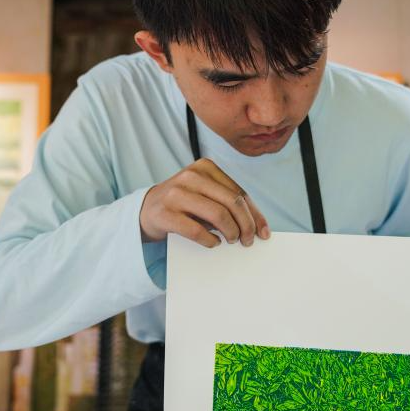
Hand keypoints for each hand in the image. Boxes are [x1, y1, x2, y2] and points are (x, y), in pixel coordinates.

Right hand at [139, 158, 270, 247]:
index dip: (254, 214)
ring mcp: (176, 194)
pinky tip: (214, 243)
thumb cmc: (184, 204)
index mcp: (205, 167)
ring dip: (231, 231)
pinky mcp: (164, 213)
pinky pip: (195, 230)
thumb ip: (227, 203)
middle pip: (231, 202)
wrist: (146, 209)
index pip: (238, 193)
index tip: (263, 232)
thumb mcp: (205, 195)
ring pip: (217, 214)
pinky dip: (209, 240)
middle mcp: (191, 176)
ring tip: (232, 240)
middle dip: (246, 225)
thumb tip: (257, 226)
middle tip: (248, 240)